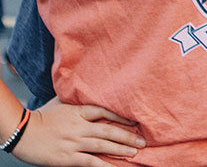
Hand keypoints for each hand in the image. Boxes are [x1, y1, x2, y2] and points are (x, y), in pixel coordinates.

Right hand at [11, 97, 144, 165]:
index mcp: (80, 111)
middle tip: (143, 141)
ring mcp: (74, 142)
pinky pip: (89, 162)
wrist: (22, 132)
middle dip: (128, 136)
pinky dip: (103, 165)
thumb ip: (76, 98)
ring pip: (103, 146)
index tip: (135, 121)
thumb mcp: (61, 101)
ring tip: (135, 152)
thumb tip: (87, 89)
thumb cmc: (41, 116)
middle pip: (109, 130)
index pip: (106, 111)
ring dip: (121, 149)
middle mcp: (80, 126)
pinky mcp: (67, 157)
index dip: (122, 116)